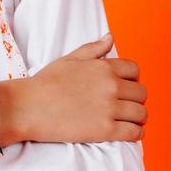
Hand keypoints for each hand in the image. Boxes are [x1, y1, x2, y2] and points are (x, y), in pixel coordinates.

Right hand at [0, 33, 146, 144]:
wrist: (28, 107)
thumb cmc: (46, 82)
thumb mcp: (70, 59)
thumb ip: (94, 48)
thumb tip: (110, 37)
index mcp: (104, 67)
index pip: (135, 70)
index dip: (132, 79)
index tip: (125, 88)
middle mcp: (111, 86)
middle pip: (141, 93)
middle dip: (136, 99)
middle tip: (126, 106)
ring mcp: (109, 108)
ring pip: (141, 114)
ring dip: (138, 118)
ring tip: (130, 121)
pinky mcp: (105, 130)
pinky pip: (134, 132)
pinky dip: (136, 134)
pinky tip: (130, 132)